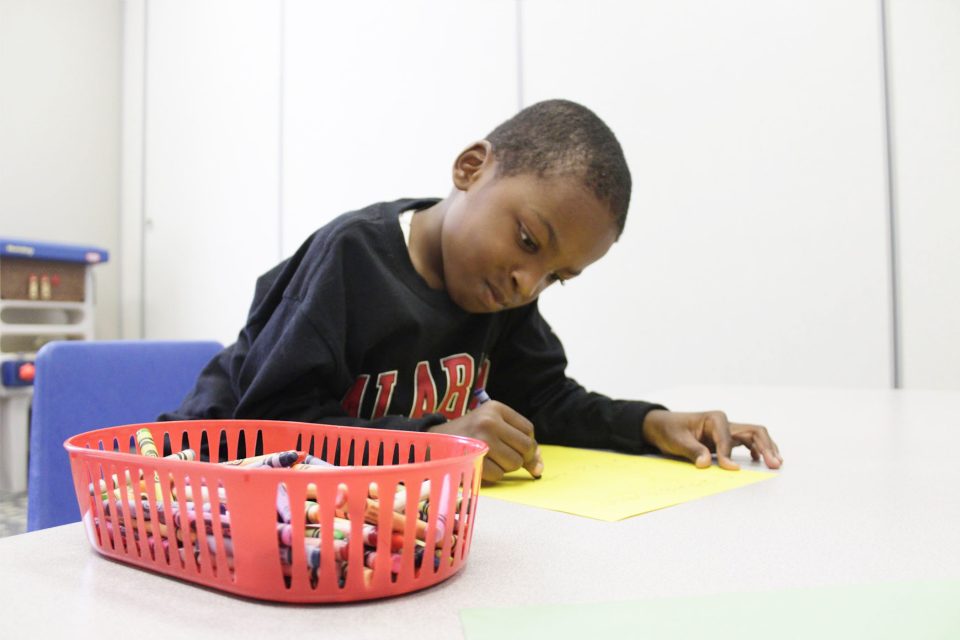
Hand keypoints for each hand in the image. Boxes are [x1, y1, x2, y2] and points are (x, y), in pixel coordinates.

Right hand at [428, 400, 543, 481]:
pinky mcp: (473, 459)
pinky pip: (499, 474)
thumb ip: (518, 441)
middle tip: (503, 456)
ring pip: (514, 463)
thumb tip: (539, 467)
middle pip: (525, 447)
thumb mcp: (492, 425)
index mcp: (495, 408)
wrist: (433, 441)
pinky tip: (481, 465)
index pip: (528, 430)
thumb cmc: (469, 434)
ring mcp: (481, 440)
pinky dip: (493, 475)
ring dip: (506, 467)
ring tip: (490, 458)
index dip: (529, 444)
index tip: (519, 450)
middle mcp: (489, 421)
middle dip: (519, 457)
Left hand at [641, 409, 781, 469]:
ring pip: (755, 437)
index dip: (729, 456)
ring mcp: (728, 430)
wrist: (662, 426)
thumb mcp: (677, 441)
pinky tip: (761, 461)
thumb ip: (693, 451)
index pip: (728, 439)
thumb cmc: (670, 430)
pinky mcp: (727, 439)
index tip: (731, 471)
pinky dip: (758, 450)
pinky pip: (748, 443)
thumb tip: (706, 464)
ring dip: (768, 448)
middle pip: (754, 432)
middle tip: (775, 465)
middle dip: (766, 447)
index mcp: (714, 419)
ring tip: (776, 464)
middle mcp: (725, 422)